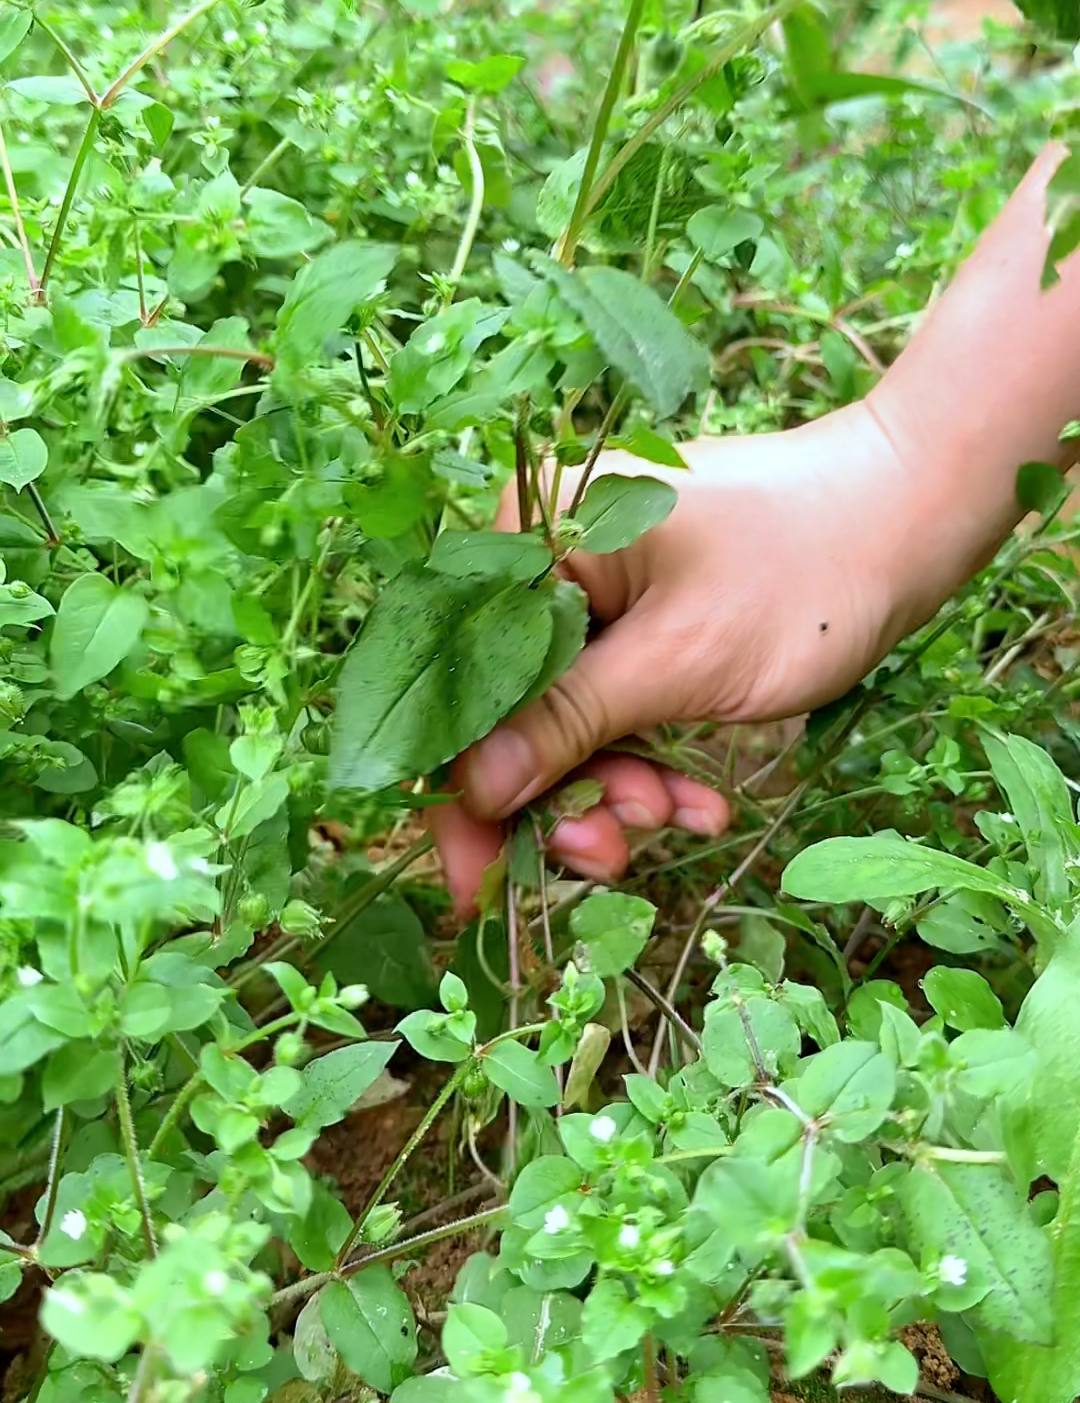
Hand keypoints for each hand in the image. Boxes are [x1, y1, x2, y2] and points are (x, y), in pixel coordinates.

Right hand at [433, 398, 927, 914]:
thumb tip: (472, 791)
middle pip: (510, 707)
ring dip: (614, 786)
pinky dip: (648, 760)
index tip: (471, 882)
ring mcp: (595, 588)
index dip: (459, 787)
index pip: (463, 678)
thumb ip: (568, 723)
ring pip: (566, 720)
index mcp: (533, 532)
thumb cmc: (800, 573)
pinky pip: (615, 706)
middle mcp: (547, 554)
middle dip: (559, 793)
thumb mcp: (677, 661)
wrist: (910, 520)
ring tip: (679, 816)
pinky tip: (700, 802)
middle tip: (612, 854)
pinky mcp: (639, 619)